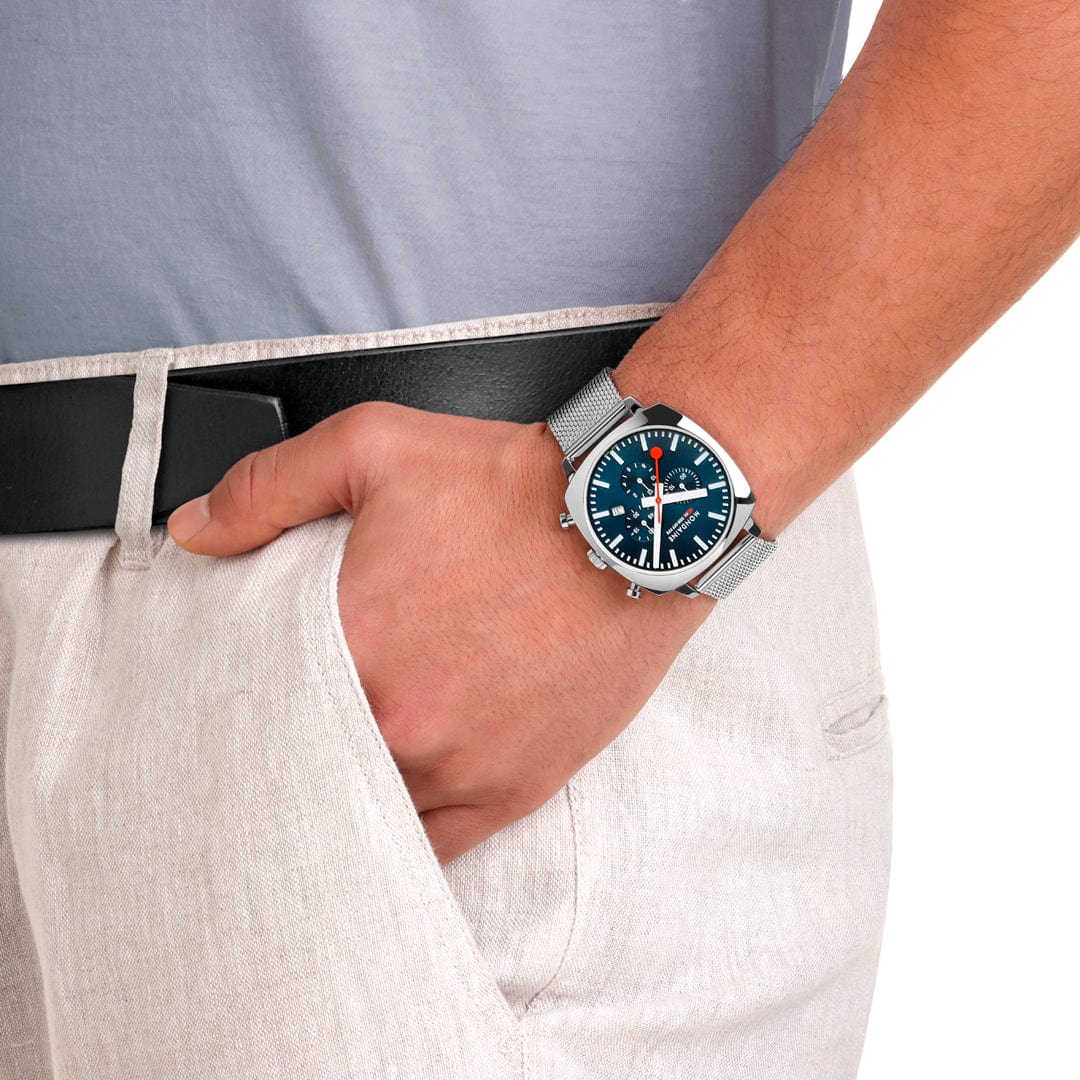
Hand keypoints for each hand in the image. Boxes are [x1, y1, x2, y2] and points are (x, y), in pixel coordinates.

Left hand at [166, 401, 714, 864]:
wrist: (631, 522)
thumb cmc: (515, 487)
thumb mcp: (376, 447)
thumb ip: (268, 488)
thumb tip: (192, 533)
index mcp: (352, 642)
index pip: (256, 704)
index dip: (245, 706)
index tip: (242, 707)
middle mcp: (401, 720)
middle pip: (309, 766)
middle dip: (296, 751)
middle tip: (289, 739)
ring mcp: (462, 765)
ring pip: (369, 810)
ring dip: (351, 792)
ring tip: (347, 767)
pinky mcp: (516, 788)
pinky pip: (437, 845)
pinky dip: (406, 831)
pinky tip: (391, 808)